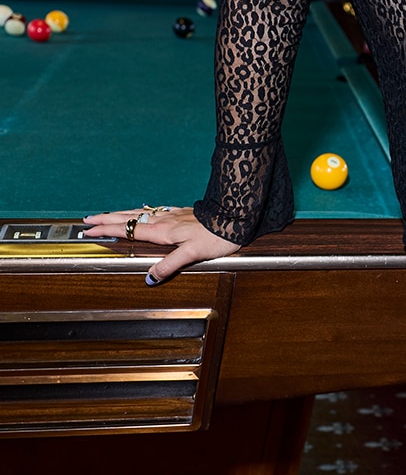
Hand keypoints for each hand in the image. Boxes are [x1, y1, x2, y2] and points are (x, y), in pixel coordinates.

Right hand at [82, 206, 240, 283]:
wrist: (235, 216)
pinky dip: (139, 211)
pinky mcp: (182, 213)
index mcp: (163, 231)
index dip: (108, 230)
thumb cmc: (217, 236)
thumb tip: (149, 278)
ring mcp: (173, 215)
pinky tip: (142, 211)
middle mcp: (165, 220)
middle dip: (108, 218)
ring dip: (121, 213)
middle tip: (88, 218)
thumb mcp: (193, 254)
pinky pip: (153, 211)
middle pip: (130, 218)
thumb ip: (169, 265)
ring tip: (107, 214)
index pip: (129, 230)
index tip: (90, 229)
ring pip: (140, 213)